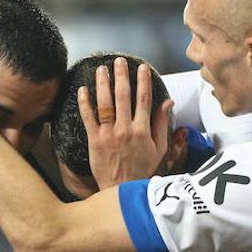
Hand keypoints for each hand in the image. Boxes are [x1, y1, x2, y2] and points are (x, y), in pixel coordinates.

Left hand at [78, 57, 172, 187]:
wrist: (122, 190)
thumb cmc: (142, 169)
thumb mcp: (159, 148)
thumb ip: (161, 124)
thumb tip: (168, 102)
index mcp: (143, 130)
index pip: (143, 99)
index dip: (142, 81)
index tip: (141, 67)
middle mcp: (125, 130)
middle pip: (123, 96)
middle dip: (121, 76)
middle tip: (119, 61)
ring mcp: (108, 135)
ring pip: (105, 104)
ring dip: (102, 84)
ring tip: (101, 69)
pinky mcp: (94, 141)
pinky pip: (88, 118)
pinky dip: (85, 103)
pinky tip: (83, 90)